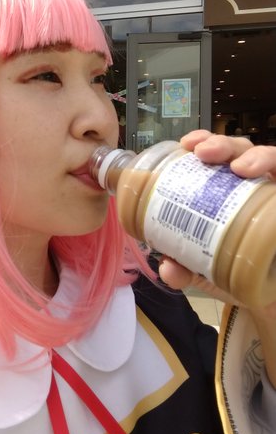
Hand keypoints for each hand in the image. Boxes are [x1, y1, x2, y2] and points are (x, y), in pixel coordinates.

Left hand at [159, 128, 275, 299]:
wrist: (269, 292)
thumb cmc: (235, 267)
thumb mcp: (203, 269)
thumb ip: (183, 268)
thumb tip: (168, 269)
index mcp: (225, 188)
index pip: (216, 154)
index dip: (203, 141)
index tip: (187, 144)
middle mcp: (251, 183)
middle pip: (239, 149)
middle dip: (221, 143)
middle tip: (203, 153)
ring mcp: (273, 190)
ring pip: (270, 156)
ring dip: (256, 155)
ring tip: (239, 168)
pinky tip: (268, 174)